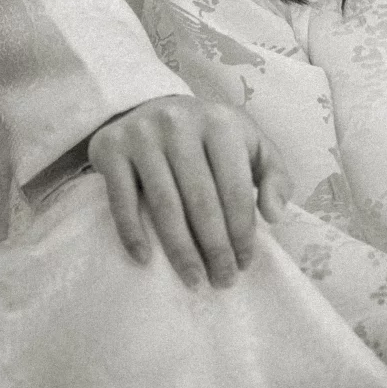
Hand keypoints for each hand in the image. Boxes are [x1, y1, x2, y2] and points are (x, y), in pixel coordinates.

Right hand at [88, 94, 291, 289]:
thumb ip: (273, 175)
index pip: (234, 187)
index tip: (245, 263)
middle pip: (201, 200)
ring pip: (165, 205)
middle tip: (222, 281)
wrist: (150, 107)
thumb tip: (274, 215)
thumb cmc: (208, 137)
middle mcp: (180, 124)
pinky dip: (133, 233)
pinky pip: (122, 200)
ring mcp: (143, 135)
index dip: (242, 230)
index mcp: (220, 122)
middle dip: (215, 248)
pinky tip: (145, 260)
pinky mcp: (112, 149)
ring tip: (194, 279)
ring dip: (181, 250)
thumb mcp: (249, 143)